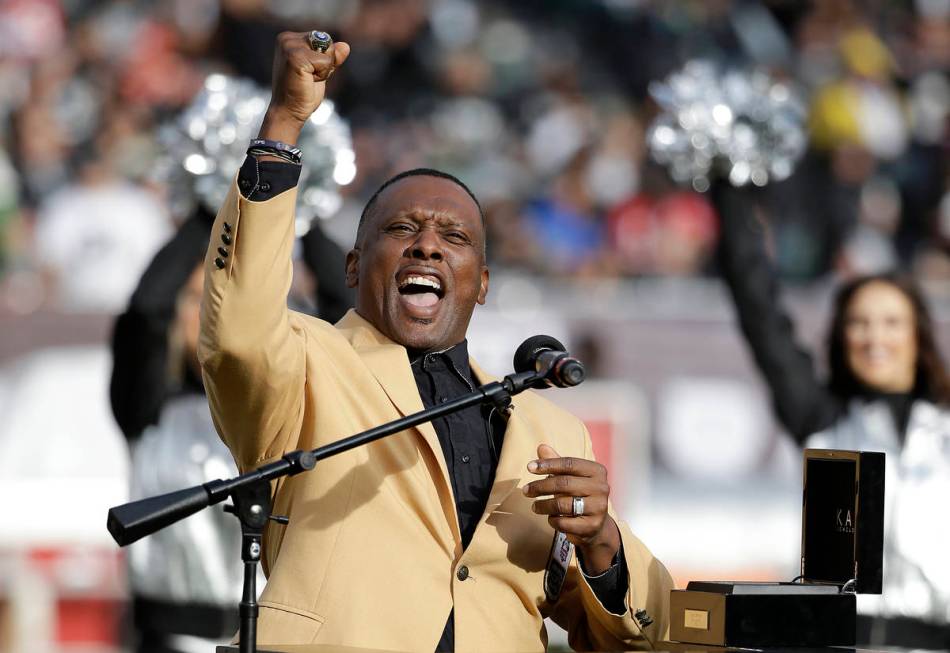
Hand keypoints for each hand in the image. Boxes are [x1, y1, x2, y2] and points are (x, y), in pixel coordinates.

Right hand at [259, 32, 350, 143]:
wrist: (288, 112)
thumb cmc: (302, 93)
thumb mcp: (320, 71)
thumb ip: (331, 57)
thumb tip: (346, 45)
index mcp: (289, 38)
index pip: (323, 39)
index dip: (323, 59)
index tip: (308, 72)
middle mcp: (287, 39)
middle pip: (326, 42)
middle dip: (325, 63)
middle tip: (308, 77)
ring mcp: (289, 47)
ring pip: (328, 51)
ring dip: (324, 70)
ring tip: (307, 79)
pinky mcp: (296, 57)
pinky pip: (326, 61)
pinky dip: (323, 75)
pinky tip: (307, 81)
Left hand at [523, 444, 620, 573]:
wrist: (595, 525)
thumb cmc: (578, 494)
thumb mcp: (569, 476)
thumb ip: (556, 461)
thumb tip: (541, 447)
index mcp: (597, 471)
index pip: (569, 463)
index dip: (547, 464)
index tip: (529, 468)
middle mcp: (601, 488)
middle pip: (564, 483)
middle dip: (541, 486)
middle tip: (525, 491)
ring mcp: (599, 508)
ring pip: (562, 504)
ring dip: (543, 505)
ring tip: (534, 506)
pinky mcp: (592, 526)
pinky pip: (564, 522)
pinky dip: (552, 520)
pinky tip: (551, 518)